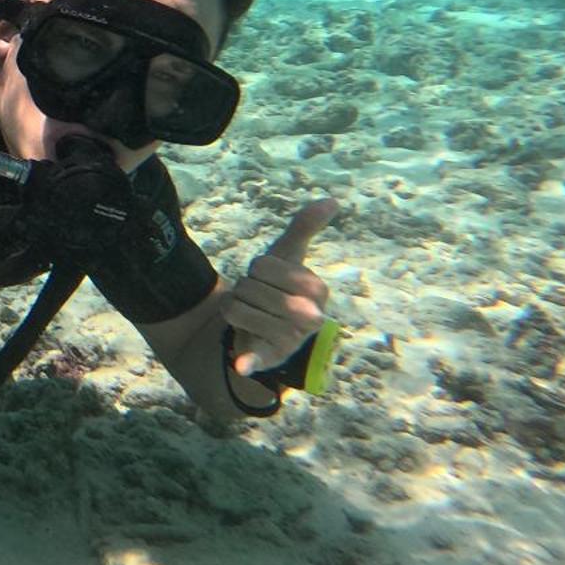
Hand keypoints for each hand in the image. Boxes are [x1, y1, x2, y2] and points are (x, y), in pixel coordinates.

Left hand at [225, 199, 337, 375]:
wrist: (265, 329)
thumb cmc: (278, 288)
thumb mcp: (288, 257)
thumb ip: (305, 228)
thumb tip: (332, 200)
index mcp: (316, 290)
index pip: (263, 265)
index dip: (256, 269)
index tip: (268, 280)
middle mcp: (309, 317)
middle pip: (248, 286)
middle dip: (243, 289)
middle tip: (258, 301)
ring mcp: (291, 340)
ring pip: (236, 307)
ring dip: (233, 308)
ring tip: (251, 316)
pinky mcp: (270, 358)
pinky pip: (257, 356)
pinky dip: (249, 360)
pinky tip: (243, 364)